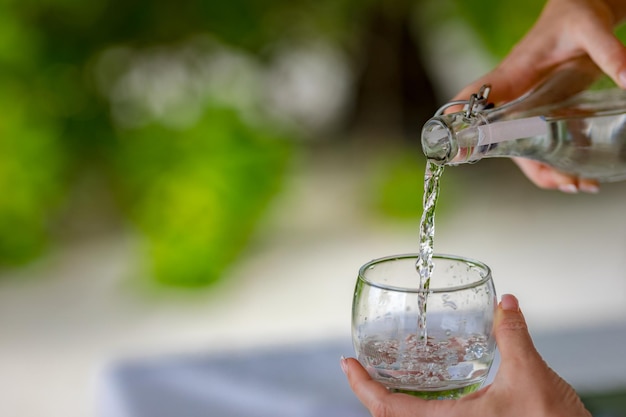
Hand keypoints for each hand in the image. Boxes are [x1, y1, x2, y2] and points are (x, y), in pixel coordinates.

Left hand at [341, 294, 590, 416]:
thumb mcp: (529, 374)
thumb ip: (512, 335)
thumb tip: (506, 304)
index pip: (387, 408)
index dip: (361, 386)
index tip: (347, 364)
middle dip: (369, 392)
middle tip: (357, 367)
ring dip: (391, 399)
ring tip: (382, 374)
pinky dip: (414, 404)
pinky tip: (423, 387)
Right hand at [452, 0, 625, 192]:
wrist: (577, 13)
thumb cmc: (572, 17)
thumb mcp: (590, 29)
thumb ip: (608, 52)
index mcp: (510, 75)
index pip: (471, 100)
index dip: (458, 125)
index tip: (457, 150)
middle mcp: (511, 98)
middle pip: (501, 143)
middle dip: (530, 167)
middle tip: (564, 181)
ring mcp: (524, 110)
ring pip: (523, 152)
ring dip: (546, 173)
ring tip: (578, 183)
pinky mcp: (540, 115)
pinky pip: (540, 148)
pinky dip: (556, 166)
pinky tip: (580, 175)